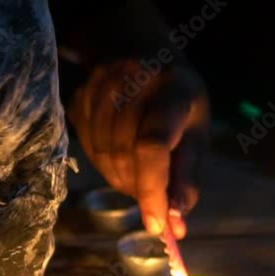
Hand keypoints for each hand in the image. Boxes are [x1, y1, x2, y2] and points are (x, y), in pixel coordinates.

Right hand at [68, 59, 209, 238]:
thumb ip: (187, 178)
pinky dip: (105, 165)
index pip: (153, 146)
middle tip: (155, 199)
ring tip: (140, 175)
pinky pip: (86, 149)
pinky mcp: (78, 97)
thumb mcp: (196, 132)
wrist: (138, 48)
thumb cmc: (177, 99)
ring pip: (102, 158)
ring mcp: (99, 87)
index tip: (157, 226)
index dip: (152, 190)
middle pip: (125, 157)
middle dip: (140, 190)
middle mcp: (132, 83)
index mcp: (172, 91)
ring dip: (122, 180)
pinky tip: (121, 156)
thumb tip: (176, 227)